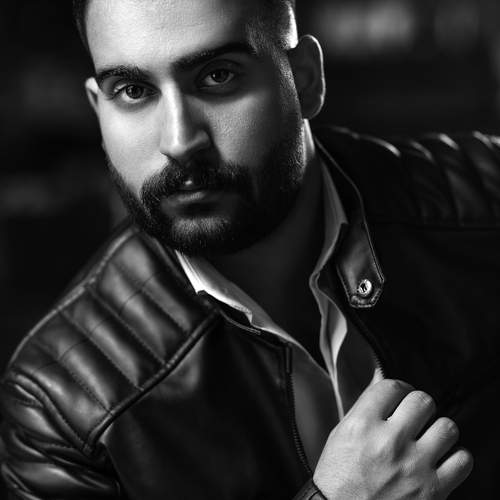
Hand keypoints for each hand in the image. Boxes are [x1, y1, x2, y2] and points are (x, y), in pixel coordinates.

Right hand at [313, 379, 472, 498]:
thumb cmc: (339, 477)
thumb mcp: (341, 434)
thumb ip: (364, 408)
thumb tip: (383, 384)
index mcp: (362, 426)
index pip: (392, 386)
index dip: (399, 389)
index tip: (400, 396)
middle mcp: (389, 443)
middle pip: (422, 401)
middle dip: (419, 406)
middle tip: (415, 416)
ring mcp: (413, 467)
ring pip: (447, 427)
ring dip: (438, 430)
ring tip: (429, 438)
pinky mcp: (433, 491)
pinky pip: (463, 460)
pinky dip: (455, 458)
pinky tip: (441, 460)